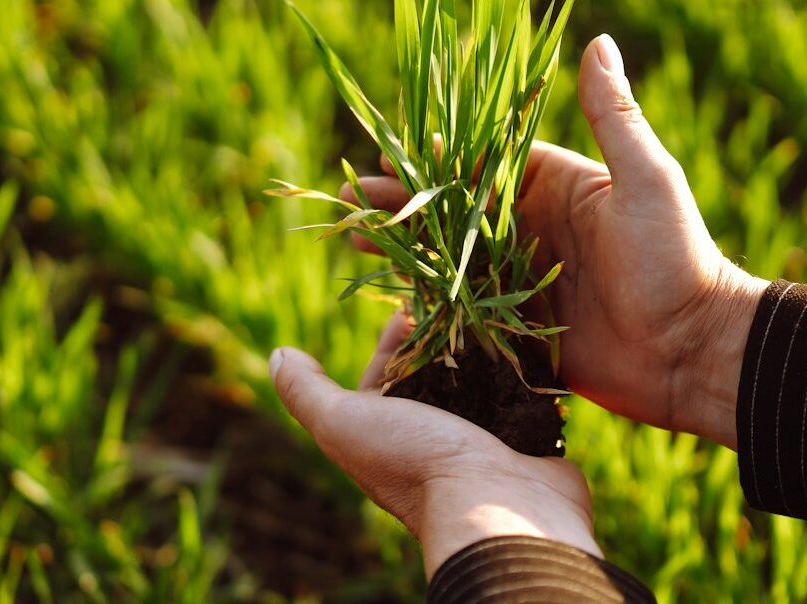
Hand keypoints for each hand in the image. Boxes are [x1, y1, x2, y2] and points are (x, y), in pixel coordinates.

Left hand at [270, 313, 598, 576]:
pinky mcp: (524, 438)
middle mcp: (431, 441)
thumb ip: (307, 392)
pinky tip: (526, 339)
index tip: (410, 305)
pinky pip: (521, 393)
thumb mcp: (343, 423)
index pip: (382, 376)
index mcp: (386, 437)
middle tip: (456, 300)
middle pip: (433, 376)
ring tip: (491, 310)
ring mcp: (480, 442)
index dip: (392, 340)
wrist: (498, 506)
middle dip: (440, 337)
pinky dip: (521, 367)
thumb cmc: (414, 461)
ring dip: (483, 347)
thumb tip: (280, 356)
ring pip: (479, 382)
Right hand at [342, 34, 766, 447]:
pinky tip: (384, 292)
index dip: (439, 156)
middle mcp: (535, 230)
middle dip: (404, 200)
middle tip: (352, 194)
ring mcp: (525, 280)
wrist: (695, 353)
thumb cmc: (678, 259)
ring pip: (450, 257)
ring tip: (352, 236)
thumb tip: (599, 42)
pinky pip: (466, 310)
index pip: (486, 162)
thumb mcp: (646, 180)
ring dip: (403, 246)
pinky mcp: (522, 329)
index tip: (391, 148)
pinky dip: (427, 300)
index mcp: (559, 188)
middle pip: (455, 209)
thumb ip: (615, 116)